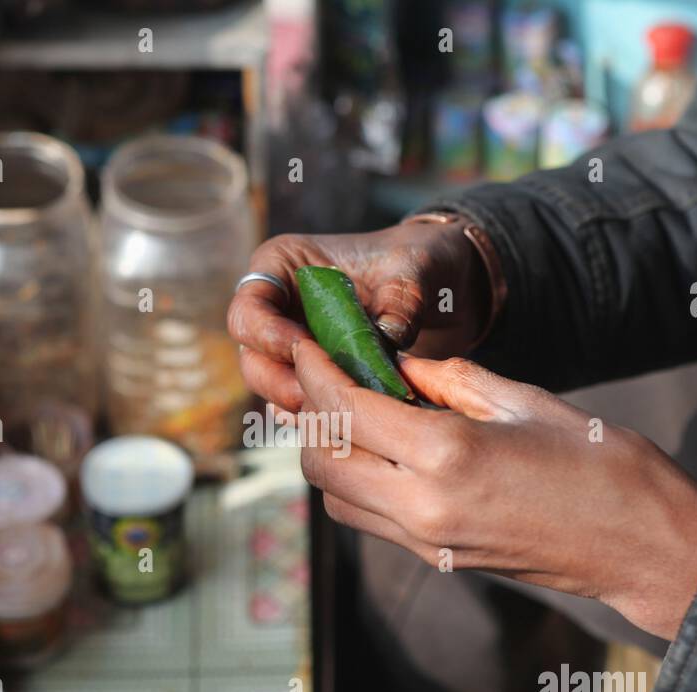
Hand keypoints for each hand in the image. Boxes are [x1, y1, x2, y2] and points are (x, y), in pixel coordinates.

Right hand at [229, 221, 489, 412]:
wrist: (448, 289)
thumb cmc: (421, 261)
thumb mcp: (416, 268)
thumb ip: (401, 299)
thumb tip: (390, 338)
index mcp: (284, 267)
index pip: (248, 308)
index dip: (267, 335)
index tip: (304, 350)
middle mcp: (280, 310)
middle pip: (252, 359)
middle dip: (281, 382)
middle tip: (323, 394)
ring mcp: (296, 350)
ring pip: (273, 391)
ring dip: (302, 405)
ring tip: (345, 411)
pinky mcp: (318, 380)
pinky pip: (303, 409)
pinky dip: (322, 418)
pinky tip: (351, 424)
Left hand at [293, 343, 696, 639]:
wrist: (642, 546)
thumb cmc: (602, 463)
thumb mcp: (524, 401)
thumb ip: (450, 380)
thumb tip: (397, 363)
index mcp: (445, 454)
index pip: (343, 409)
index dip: (314, 372)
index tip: (306, 344)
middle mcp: (422, 505)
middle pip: (320, 460)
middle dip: (310, 415)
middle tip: (325, 376)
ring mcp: (426, 540)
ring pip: (335, 497)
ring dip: (328, 453)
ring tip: (351, 411)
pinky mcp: (436, 558)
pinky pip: (368, 519)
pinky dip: (357, 481)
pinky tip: (383, 449)